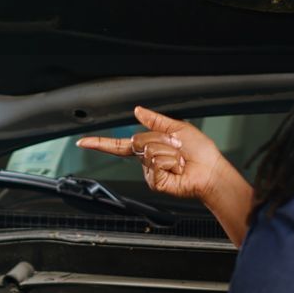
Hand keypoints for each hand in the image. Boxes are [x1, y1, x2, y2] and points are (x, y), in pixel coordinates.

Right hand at [77, 106, 227, 201]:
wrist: (211, 171)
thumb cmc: (199, 151)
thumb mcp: (177, 128)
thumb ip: (155, 120)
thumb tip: (138, 110)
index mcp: (148, 147)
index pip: (119, 144)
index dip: (100, 143)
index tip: (82, 142)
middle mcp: (146, 160)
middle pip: (139, 140)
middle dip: (161, 139)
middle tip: (178, 146)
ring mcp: (150, 173)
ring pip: (150, 151)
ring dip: (170, 150)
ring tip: (181, 158)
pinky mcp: (155, 182)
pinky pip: (157, 162)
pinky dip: (171, 161)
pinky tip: (179, 168)